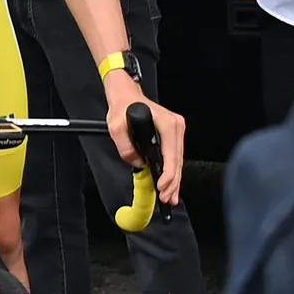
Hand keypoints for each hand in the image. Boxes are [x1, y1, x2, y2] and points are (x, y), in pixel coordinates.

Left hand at [104, 71, 184, 205]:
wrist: (126, 94)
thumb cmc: (123, 106)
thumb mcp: (116, 125)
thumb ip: (125, 146)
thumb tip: (137, 162)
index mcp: (166, 123)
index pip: (171, 155)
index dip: (168, 175)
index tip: (162, 188)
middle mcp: (175, 125)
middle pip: (177, 160)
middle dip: (173, 182)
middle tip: (167, 199)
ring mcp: (176, 129)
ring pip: (178, 160)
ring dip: (175, 180)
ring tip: (170, 197)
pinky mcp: (173, 133)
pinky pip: (175, 156)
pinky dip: (173, 171)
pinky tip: (171, 184)